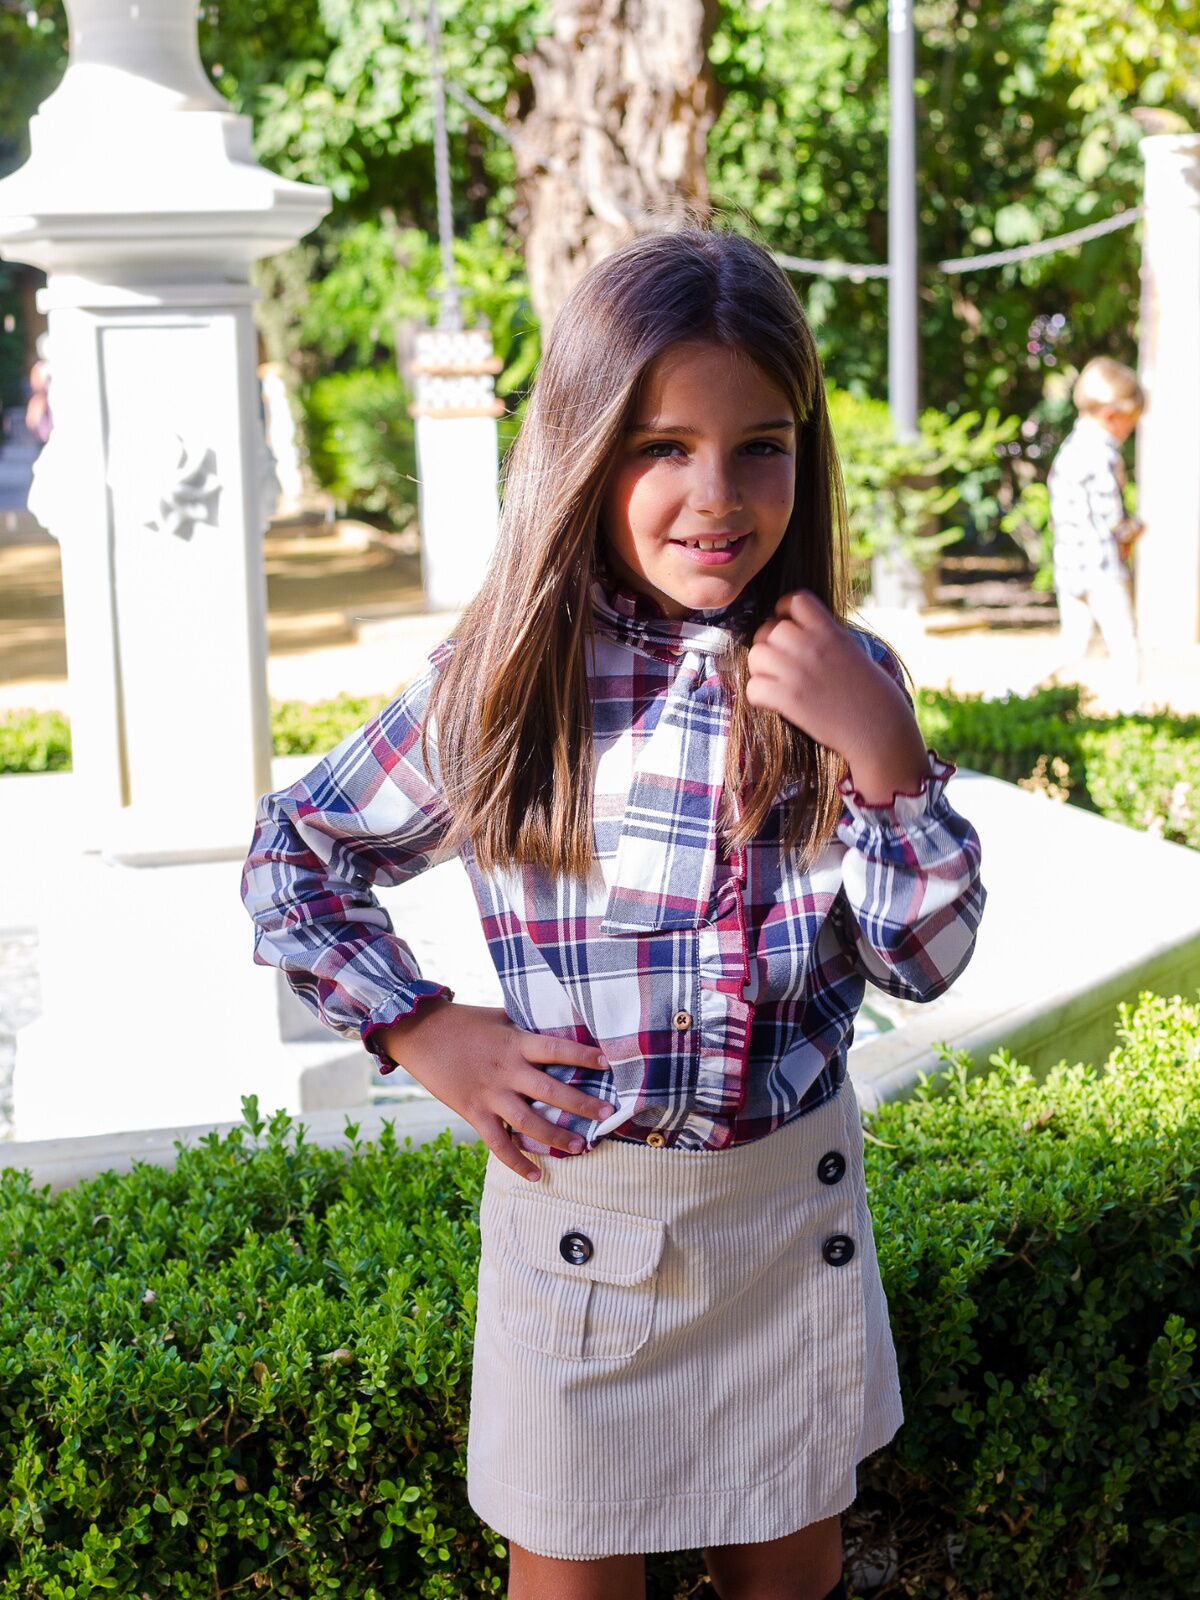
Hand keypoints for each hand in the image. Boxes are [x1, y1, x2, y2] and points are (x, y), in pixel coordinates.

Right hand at [375, 1000, 614, 1181]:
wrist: (418, 1032)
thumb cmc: (462, 1020)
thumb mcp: (499, 1016)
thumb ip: (526, 1025)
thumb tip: (557, 1022)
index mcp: (515, 1043)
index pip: (556, 1049)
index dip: (582, 1055)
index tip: (608, 1063)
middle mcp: (506, 1070)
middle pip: (550, 1090)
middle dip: (581, 1104)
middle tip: (607, 1114)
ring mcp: (490, 1094)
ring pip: (528, 1121)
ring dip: (556, 1136)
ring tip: (581, 1147)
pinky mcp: (472, 1112)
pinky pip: (498, 1143)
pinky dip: (517, 1162)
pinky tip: (536, 1175)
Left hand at [745, 591, 928, 804]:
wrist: (880, 730)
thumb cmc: (874, 696)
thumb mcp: (854, 654)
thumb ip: (827, 639)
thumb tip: (803, 635)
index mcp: (831, 632)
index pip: (795, 600)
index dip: (784, 612)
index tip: (787, 627)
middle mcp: (812, 646)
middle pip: (768, 629)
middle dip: (769, 645)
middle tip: (779, 663)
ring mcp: (798, 672)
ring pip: (756, 655)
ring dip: (760, 669)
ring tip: (775, 682)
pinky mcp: (789, 699)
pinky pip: (753, 687)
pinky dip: (758, 695)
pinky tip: (774, 702)